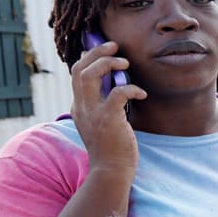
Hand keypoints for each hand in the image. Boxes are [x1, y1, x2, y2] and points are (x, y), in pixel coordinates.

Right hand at [70, 40, 145, 174]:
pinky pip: (117, 92)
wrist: (111, 171)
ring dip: (108, 63)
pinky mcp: (108, 119)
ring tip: (125, 63)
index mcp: (79, 106)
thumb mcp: (101, 122)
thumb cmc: (112, 147)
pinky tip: (141, 93)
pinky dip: (130, 88)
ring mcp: (92, 113)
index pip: (76, 74)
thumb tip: (114, 84)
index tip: (104, 50)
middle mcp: (81, 107)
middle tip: (114, 46)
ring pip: (89, 75)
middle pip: (79, 69)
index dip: (89, 57)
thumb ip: (102, 104)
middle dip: (96, 52)